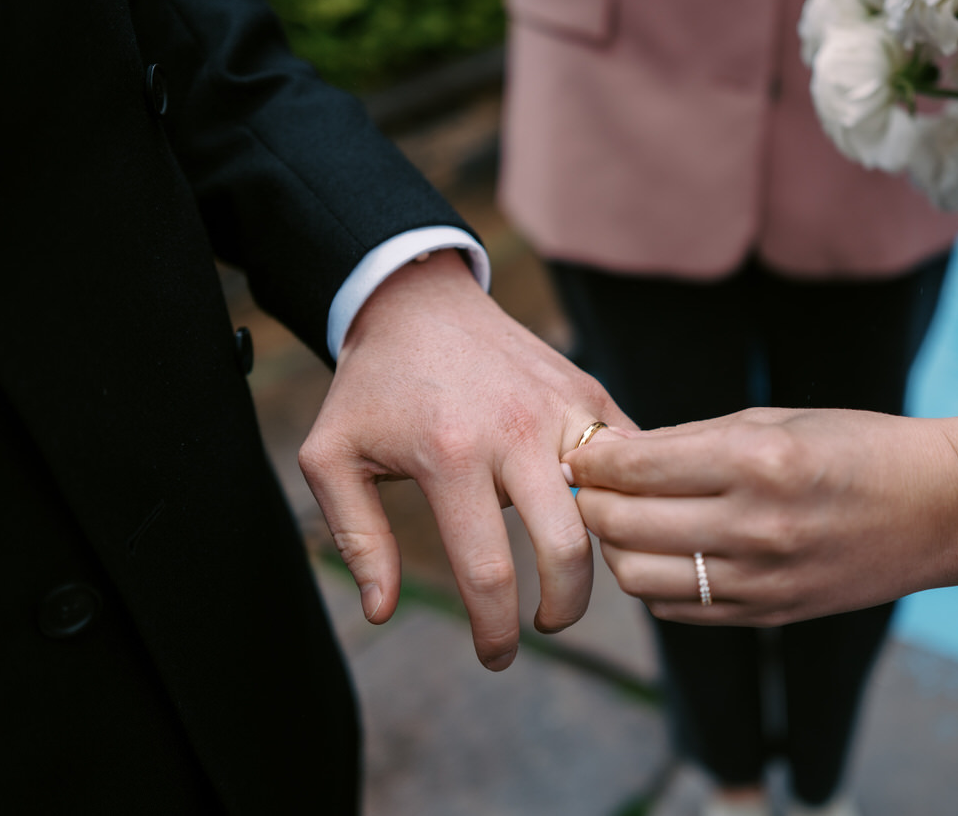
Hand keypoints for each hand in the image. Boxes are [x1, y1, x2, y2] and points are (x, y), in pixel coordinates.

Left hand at [298, 250, 629, 669]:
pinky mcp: (589, 391)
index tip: (496, 656)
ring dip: (600, 554)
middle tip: (545, 624)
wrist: (419, 301)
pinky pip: (626, 462)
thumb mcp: (331, 457)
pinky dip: (620, 498)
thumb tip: (383, 611)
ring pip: (612, 506)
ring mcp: (562, 408)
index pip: (488, 571)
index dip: (496, 631)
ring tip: (568, 574)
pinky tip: (593, 519)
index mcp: (452, 455)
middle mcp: (516, 431)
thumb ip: (356, 538)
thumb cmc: (373, 385)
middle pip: (569, 550)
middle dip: (564, 609)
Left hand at [565, 408, 957, 625]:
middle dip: (593, 503)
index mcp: (757, 461)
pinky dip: (655, 581)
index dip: (593, 460)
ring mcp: (763, 579)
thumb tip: (612, 453)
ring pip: (639, 578)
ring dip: (617, 548)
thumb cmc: (858, 445)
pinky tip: (666, 551)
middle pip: (623, 527)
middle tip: (591, 486)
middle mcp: (755, 525)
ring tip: (626, 521)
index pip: (635, 467)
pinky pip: (680, 608)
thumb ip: (690, 440)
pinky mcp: (771, 613)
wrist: (944, 507)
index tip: (582, 452)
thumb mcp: (775, 419)